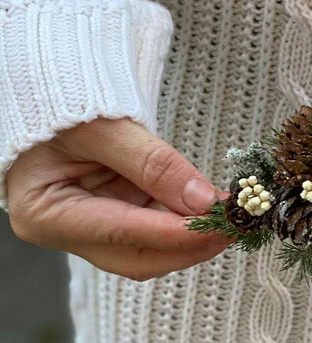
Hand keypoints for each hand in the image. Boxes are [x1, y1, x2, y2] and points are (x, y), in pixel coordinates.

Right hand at [6, 116, 233, 280]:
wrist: (45, 85)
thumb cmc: (61, 101)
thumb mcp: (106, 126)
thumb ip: (154, 164)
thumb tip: (204, 200)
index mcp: (46, 213)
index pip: (123, 234)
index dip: (177, 233)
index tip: (222, 224)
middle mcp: (62, 231)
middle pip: (136, 257)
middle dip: (189, 246)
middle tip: (236, 226)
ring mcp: (85, 226)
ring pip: (148, 249)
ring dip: (191, 236)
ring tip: (230, 215)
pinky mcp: (107, 215)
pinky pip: (150, 228)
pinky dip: (181, 221)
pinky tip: (210, 209)